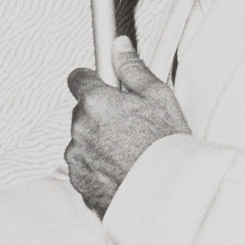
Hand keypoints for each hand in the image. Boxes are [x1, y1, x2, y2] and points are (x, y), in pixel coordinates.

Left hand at [65, 40, 187, 215]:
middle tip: (130, 124)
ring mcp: (78, 157)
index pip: (78, 79)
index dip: (94, 81)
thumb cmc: (166, 150)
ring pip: (82, 140)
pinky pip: (84, 166)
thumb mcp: (159, 98)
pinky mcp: (79, 181)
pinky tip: (122, 167)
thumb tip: (119, 48)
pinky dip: (98, 166)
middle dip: (101, 114)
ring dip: (99, 142)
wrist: (167, 196)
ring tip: (129, 150)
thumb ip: (132, 69)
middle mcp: (81, 130)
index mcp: (97, 104)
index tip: (105, 86)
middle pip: (83, 112)